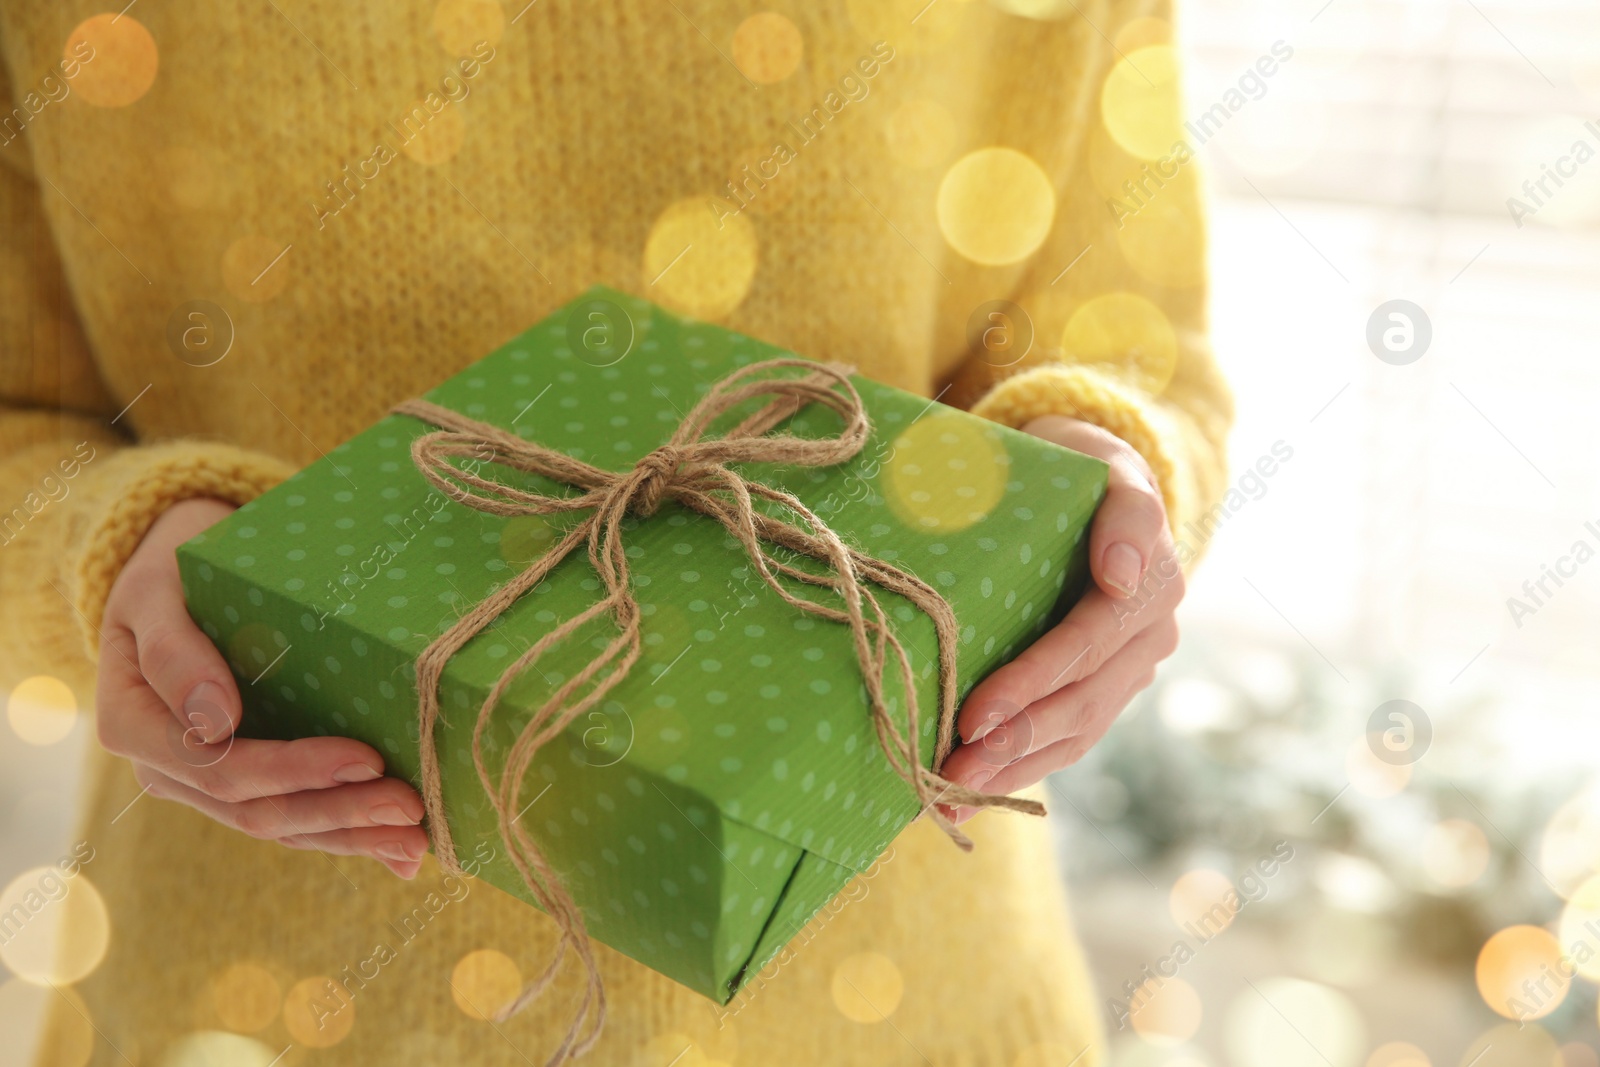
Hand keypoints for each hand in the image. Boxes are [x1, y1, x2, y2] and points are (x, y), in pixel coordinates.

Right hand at [96, 497, 428, 877]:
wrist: (172, 576)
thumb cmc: (168, 573)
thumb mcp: (155, 594)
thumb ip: (174, 652)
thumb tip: (216, 722)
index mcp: (135, 724)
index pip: (222, 767)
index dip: (295, 770)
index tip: (364, 757)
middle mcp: (169, 767)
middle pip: (258, 810)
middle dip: (340, 812)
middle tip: (410, 804)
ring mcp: (206, 782)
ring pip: (281, 827)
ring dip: (352, 838)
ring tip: (416, 841)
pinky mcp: (246, 781)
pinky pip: (296, 821)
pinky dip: (350, 838)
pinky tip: (402, 857)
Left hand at [938, 416, 1184, 821]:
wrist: (1090, 483)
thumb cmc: (1080, 464)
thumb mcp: (1106, 463)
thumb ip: (1125, 511)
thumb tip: (1122, 576)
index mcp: (1152, 584)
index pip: (1086, 644)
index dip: (1031, 683)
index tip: (975, 715)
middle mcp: (1148, 637)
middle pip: (1080, 702)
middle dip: (1014, 742)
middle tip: (954, 772)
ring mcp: (1127, 670)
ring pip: (1075, 734)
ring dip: (1014, 771)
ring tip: (955, 797)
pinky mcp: (1101, 690)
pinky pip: (1068, 740)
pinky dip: (1022, 771)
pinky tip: (974, 797)